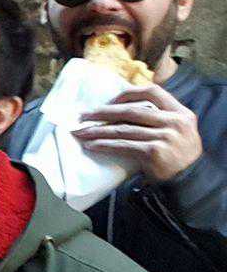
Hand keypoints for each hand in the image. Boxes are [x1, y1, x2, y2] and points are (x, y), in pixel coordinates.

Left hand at [74, 84, 202, 181]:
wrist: (190, 179)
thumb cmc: (176, 153)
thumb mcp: (176, 130)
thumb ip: (158, 118)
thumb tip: (118, 109)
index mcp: (180, 112)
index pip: (152, 92)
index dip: (128, 94)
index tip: (109, 101)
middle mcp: (174, 122)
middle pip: (132, 111)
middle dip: (103, 112)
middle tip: (84, 115)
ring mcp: (165, 137)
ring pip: (124, 129)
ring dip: (98, 130)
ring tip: (81, 132)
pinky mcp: (154, 152)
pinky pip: (124, 145)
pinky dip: (105, 145)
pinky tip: (92, 145)